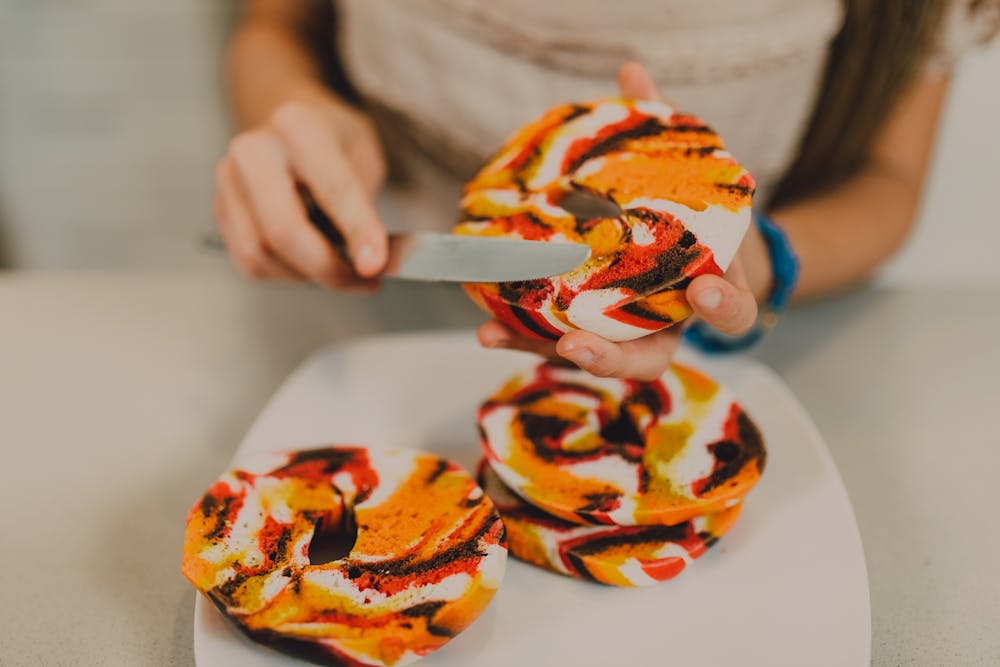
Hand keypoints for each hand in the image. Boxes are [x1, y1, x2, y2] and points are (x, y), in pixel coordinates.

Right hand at [213, 86, 387, 289]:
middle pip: (282, 230)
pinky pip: (248, 261)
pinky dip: (284, 274)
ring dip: (305, 276)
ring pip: (259, 254)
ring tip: (339, 272)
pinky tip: (309, 265)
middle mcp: (253, 150)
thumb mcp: (365, 160)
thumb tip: (374, 263)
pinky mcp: (221, 210)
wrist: (293, 131)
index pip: (332, 189)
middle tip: (362, 280)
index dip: (358, 232)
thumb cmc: (333, 144)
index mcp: (297, 126)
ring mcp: (229, 181)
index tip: (375, 265)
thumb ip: (366, 209)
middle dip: (327, 268)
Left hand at [477, 62, 762, 380]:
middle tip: (576, 344)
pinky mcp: (591, 337)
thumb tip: (631, 71)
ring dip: (543, 350)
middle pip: (650, 359)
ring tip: (496, 335)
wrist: (684, 249)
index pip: (734, 311)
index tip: (701, 290)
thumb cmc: (689, 213)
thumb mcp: (687, 174)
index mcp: (714, 289)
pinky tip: (487, 328)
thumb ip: (664, 132)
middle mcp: (670, 324)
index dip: (724, 307)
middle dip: (612, 358)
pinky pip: (559, 345)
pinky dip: (524, 337)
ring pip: (594, 360)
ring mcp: (628, 337)